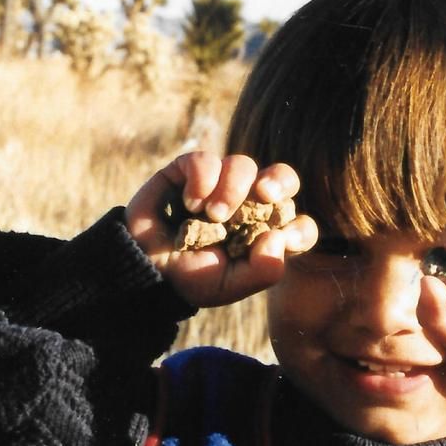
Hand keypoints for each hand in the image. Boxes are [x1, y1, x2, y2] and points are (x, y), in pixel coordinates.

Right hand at [125, 152, 316, 307]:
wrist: (145, 269)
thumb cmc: (190, 278)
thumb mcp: (229, 286)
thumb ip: (261, 270)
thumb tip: (279, 237)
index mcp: (263, 232)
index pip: (298, 223)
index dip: (300, 228)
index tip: (286, 238)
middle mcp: (247, 203)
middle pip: (280, 177)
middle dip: (279, 181)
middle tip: (264, 195)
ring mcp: (219, 183)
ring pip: (242, 164)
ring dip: (230, 188)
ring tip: (211, 214)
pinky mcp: (189, 170)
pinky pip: (205, 159)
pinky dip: (202, 179)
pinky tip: (191, 203)